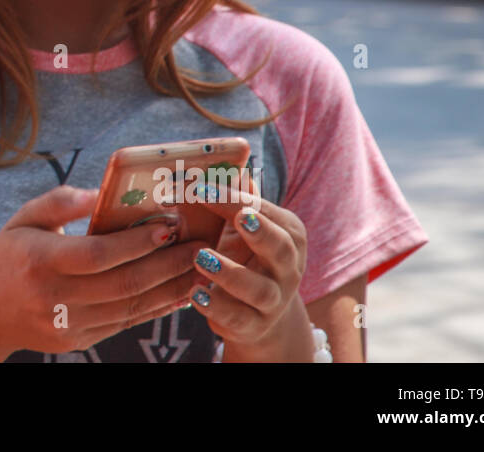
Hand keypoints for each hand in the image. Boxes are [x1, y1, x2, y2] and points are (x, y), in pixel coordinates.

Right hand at [0, 185, 207, 359]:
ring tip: (199, 269)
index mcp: (39, 261)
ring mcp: (67, 324)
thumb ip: (60, 202)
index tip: (170, 224)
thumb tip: (99, 192)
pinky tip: (178, 292)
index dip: (137, 242)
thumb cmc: (9, 255)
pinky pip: (125, 324)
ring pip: (130, 308)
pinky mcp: (78, 341)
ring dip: (170, 289)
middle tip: (199, 246)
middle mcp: (54, 297)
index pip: (97, 254)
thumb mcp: (24, 219)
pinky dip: (155, 308)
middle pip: (123, 284)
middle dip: (167, 264)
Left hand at [185, 188, 313, 359]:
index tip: (199, 187)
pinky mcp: (254, 325)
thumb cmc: (245, 257)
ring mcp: (274, 299)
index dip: (234, 199)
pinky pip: (239, 318)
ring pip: (260, 289)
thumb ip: (233, 199)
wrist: (258, 316)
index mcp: (288, 233)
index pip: (264, 211)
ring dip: (231, 273)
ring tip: (200, 257)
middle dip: (259, 231)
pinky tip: (195, 293)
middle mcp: (288, 267)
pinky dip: (217, 306)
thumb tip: (216, 159)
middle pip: (280, 248)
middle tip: (237, 217)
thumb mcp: (241, 228)